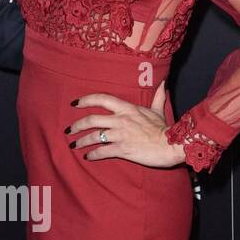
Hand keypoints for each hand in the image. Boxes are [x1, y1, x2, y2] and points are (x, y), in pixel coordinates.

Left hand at [65, 83, 185, 168]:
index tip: (75, 104)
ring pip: (93, 136)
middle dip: (77, 125)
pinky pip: (102, 151)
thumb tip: (163, 83)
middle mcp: (121, 120)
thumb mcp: (158, 110)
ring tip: (74, 145)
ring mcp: (120, 135)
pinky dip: (92, 154)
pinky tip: (88, 157)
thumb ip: (158, 97)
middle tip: (69, 130)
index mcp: (127, 108)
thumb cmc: (163, 129)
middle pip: (91, 120)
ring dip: (81, 141)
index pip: (102, 99)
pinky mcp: (122, 149)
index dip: (86, 100)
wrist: (171, 145)